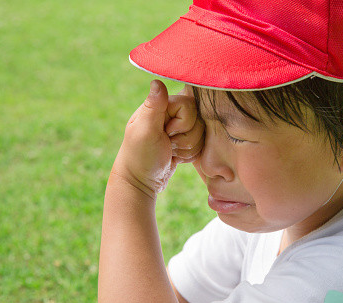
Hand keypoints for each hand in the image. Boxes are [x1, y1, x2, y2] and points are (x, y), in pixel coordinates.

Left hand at [110, 80, 203, 196]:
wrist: (141, 181)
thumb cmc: (140, 156)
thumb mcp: (145, 131)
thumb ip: (154, 106)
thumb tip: (157, 81)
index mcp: (161, 105)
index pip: (189, 105)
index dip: (182, 122)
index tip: (165, 132)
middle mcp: (172, 113)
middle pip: (199, 120)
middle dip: (185, 138)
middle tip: (166, 143)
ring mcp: (181, 128)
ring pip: (202, 134)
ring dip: (186, 149)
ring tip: (169, 151)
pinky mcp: (186, 141)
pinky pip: (201, 146)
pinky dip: (189, 155)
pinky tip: (174, 157)